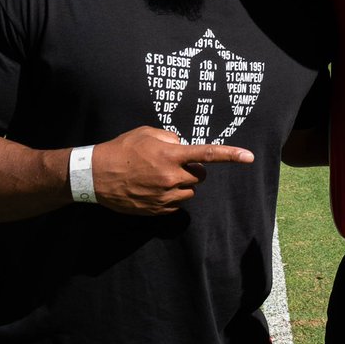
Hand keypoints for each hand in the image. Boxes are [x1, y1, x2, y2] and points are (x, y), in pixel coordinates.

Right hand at [90, 126, 253, 214]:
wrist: (95, 175)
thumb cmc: (121, 149)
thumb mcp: (146, 133)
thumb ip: (170, 137)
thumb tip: (183, 145)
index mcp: (171, 154)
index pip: (207, 154)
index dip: (230, 155)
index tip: (249, 157)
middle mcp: (171, 177)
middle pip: (200, 176)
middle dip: (192, 170)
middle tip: (172, 164)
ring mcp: (164, 196)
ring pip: (189, 192)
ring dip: (181, 184)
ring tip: (157, 176)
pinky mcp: (157, 210)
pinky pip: (175, 204)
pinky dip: (169, 197)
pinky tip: (151, 188)